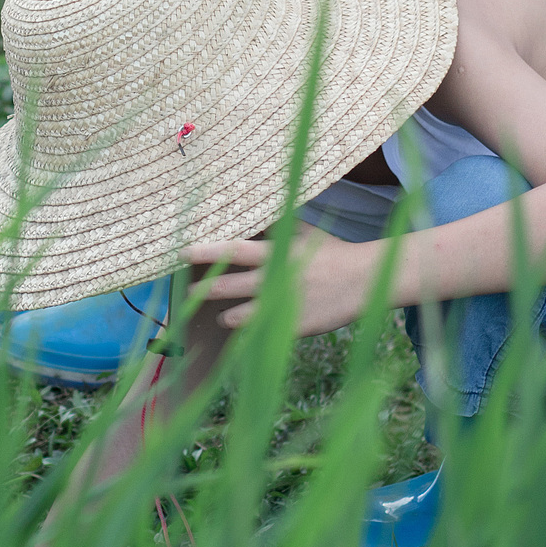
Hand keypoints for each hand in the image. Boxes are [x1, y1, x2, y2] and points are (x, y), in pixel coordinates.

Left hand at [185, 226, 378, 334]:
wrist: (363, 282)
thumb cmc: (331, 253)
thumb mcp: (303, 233)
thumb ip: (276, 226)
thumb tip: (253, 211)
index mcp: (275, 254)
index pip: (232, 250)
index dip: (206, 251)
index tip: (182, 252)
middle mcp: (274, 281)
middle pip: (228, 286)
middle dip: (203, 290)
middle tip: (186, 293)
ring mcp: (282, 307)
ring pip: (238, 316)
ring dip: (225, 316)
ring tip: (220, 315)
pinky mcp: (292, 329)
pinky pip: (261, 336)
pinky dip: (248, 336)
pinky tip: (242, 336)